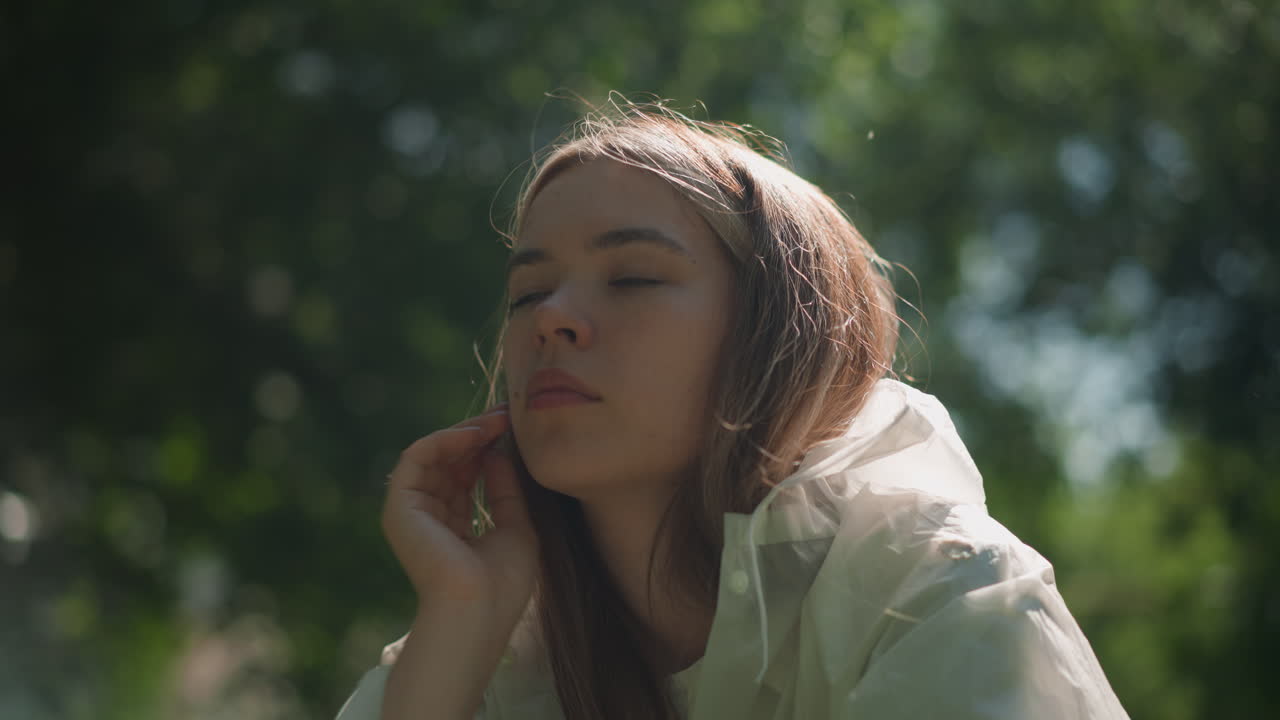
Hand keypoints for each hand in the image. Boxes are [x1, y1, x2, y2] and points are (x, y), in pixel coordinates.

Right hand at [381, 405, 538, 630]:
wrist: (479, 610)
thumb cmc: (502, 583)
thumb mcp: (516, 527)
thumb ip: (506, 491)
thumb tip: (497, 453)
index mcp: (454, 528)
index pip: (466, 476)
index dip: (488, 449)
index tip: (514, 428)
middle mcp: (429, 518)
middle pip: (449, 462)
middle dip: (478, 435)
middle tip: (506, 413)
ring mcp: (411, 512)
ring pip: (433, 455)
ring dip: (464, 433)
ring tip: (496, 421)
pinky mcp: (399, 506)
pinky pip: (416, 458)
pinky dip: (443, 440)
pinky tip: (474, 434)